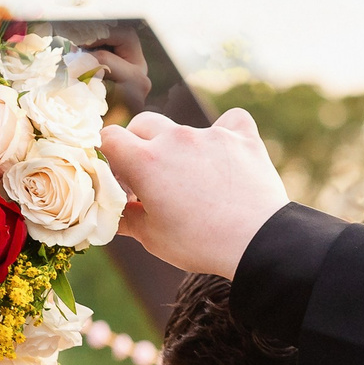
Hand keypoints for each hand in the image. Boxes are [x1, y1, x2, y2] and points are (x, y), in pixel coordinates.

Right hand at [101, 107, 290, 278]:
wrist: (257, 240)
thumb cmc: (198, 243)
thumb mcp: (151, 237)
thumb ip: (124, 217)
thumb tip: (109, 213)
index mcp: (146, 162)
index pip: (109, 137)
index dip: (107, 154)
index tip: (116, 176)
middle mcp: (176, 138)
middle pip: (143, 124)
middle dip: (138, 145)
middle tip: (147, 177)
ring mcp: (211, 134)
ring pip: (183, 128)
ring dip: (179, 146)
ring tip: (191, 178)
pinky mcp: (242, 137)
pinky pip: (230, 121)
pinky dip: (225, 133)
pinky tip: (225, 152)